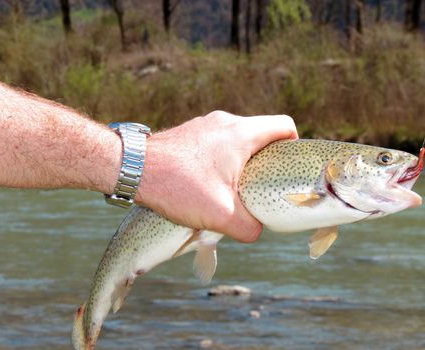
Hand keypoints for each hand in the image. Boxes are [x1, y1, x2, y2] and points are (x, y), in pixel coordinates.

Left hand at [135, 111, 297, 241]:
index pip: (284, 126)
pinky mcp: (190, 134)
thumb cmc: (178, 186)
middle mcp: (225, 122)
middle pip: (261, 134)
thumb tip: (257, 230)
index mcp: (241, 133)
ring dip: (242, 161)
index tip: (284, 170)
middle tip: (260, 186)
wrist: (132, 169)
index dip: (293, 147)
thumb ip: (249, 227)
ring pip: (237, 139)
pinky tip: (208, 183)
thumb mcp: (221, 215)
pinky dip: (221, 161)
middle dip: (266, 160)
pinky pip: (217, 143)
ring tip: (233, 188)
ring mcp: (205, 125)